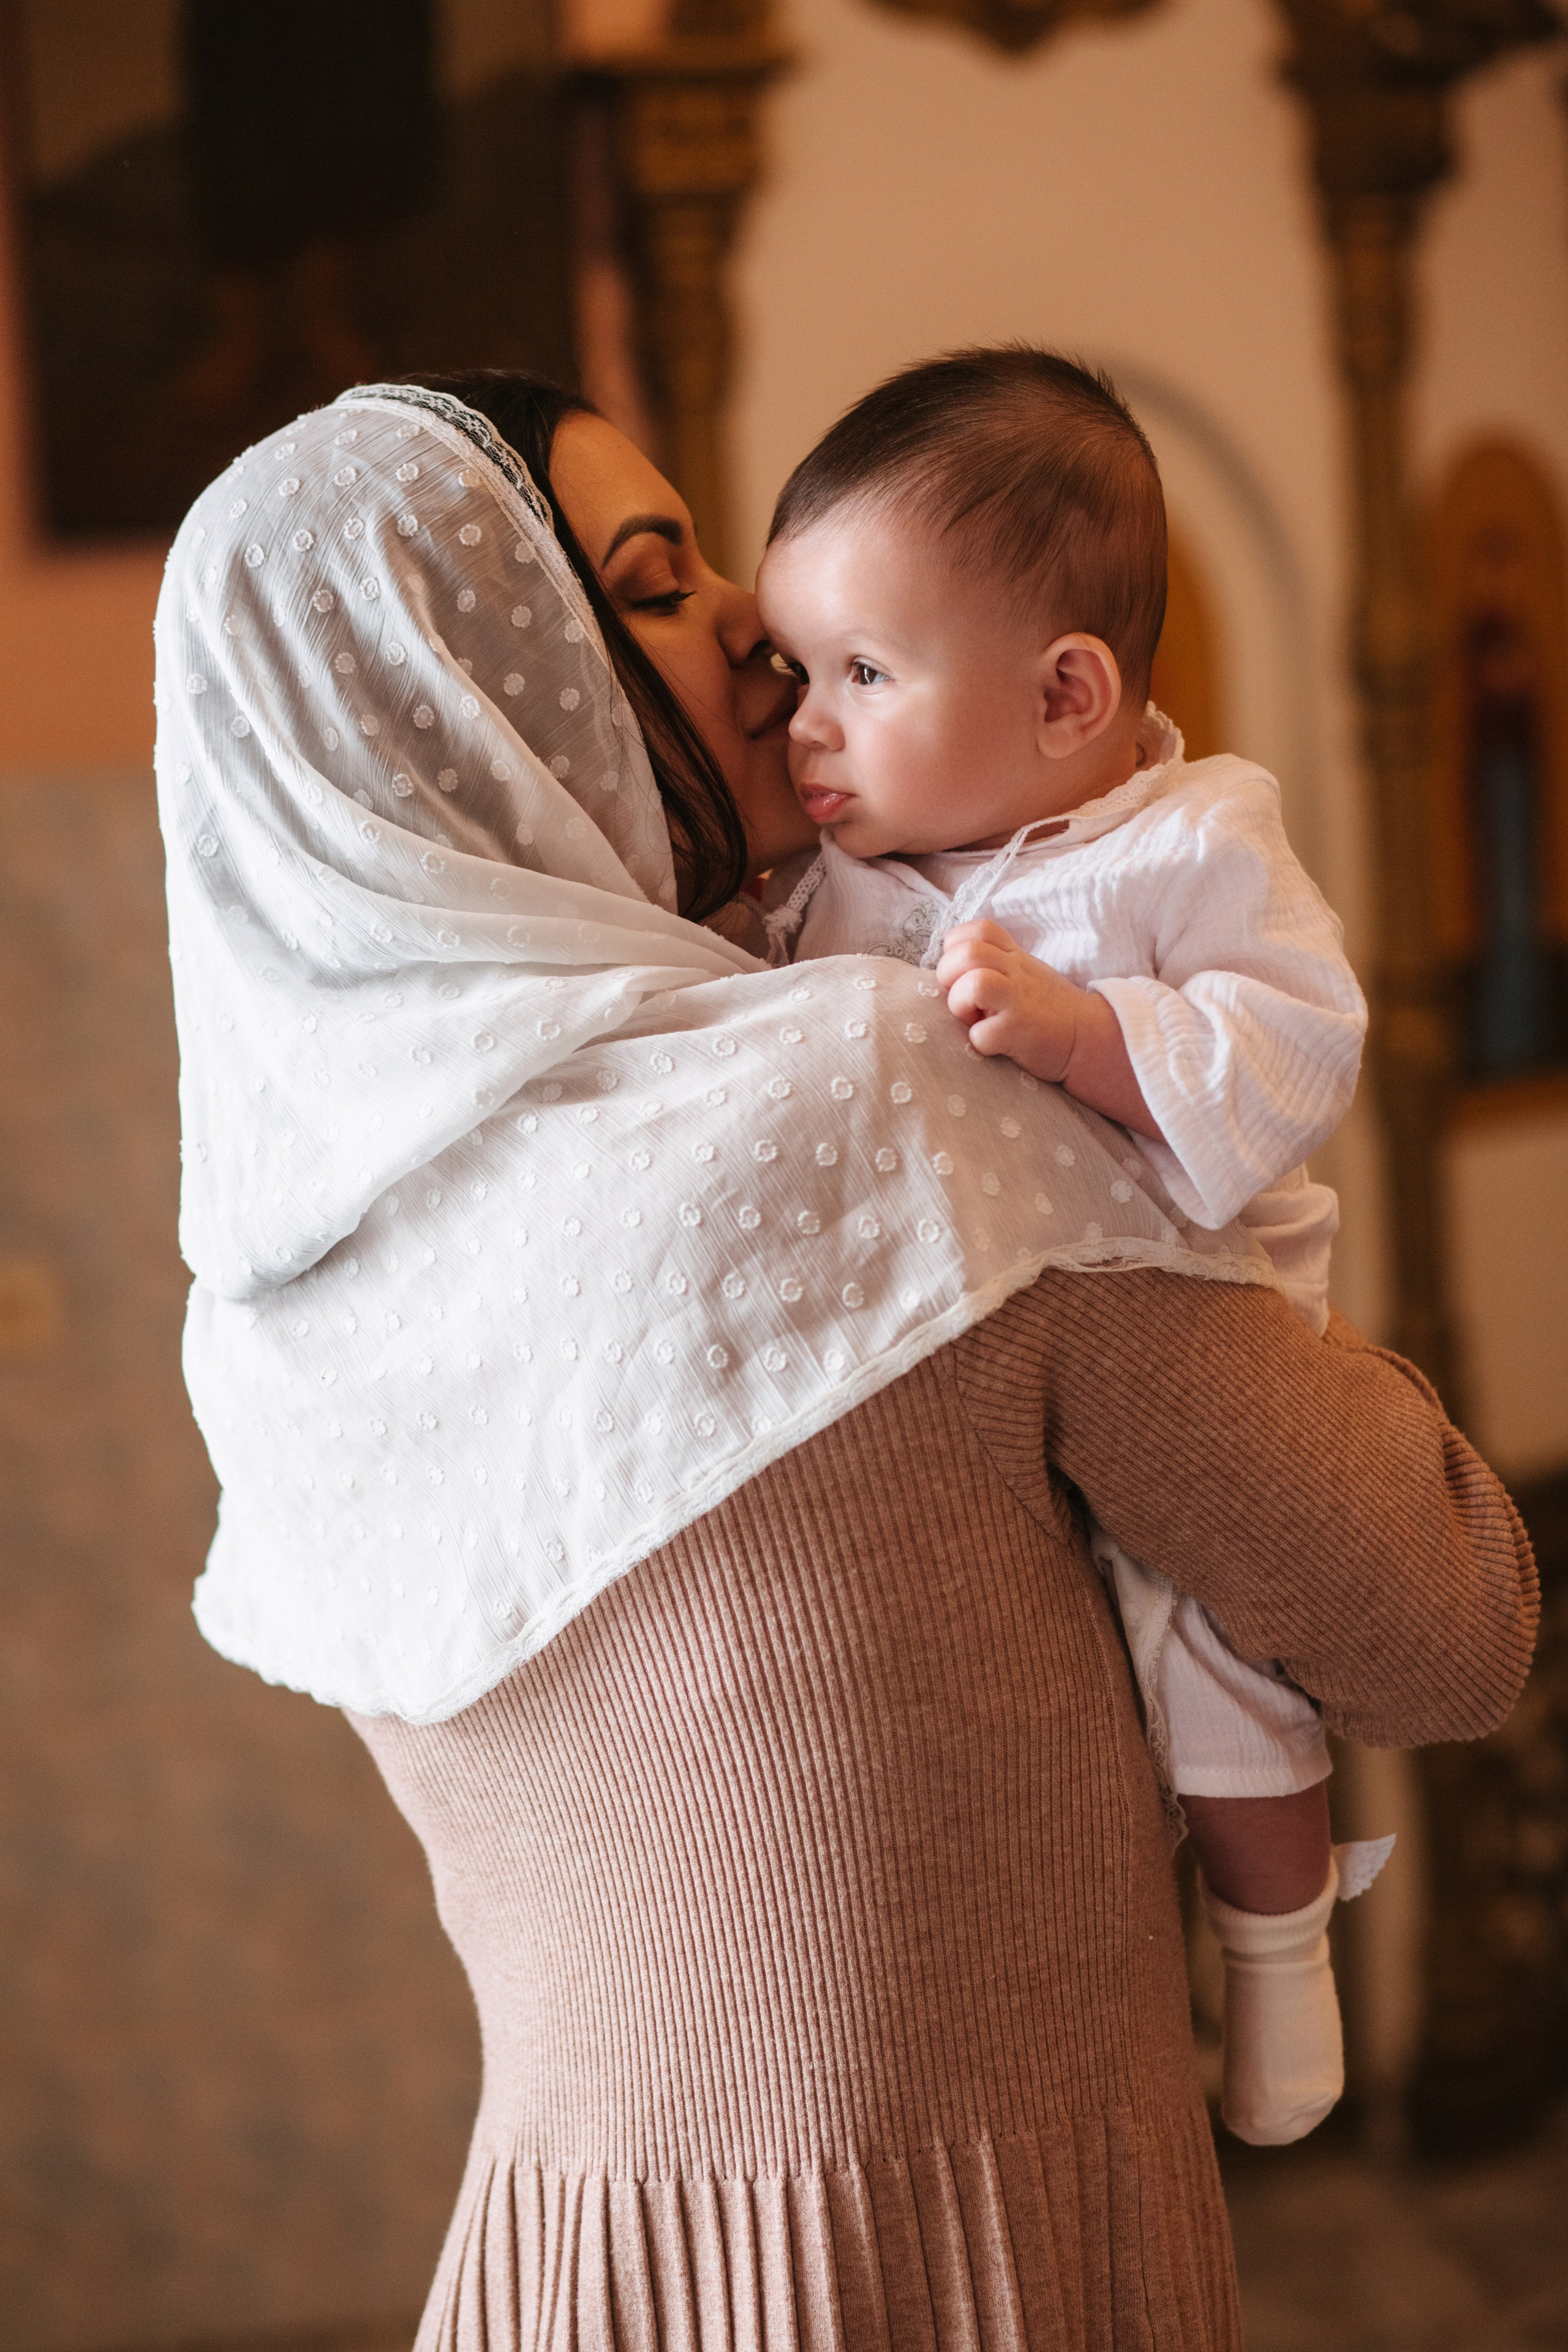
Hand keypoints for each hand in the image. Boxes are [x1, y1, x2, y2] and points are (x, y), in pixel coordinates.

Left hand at [934, 919, 1085, 1082]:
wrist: (1088, 1038)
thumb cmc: (1048, 1008)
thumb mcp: (1025, 972)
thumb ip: (995, 962)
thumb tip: (952, 969)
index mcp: (1013, 956)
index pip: (978, 929)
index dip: (957, 946)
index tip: (962, 971)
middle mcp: (1015, 972)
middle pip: (967, 952)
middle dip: (948, 975)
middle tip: (961, 998)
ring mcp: (1018, 1000)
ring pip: (974, 983)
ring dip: (960, 1003)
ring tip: (973, 1018)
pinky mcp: (1019, 1032)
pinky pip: (982, 1033)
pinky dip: (979, 1041)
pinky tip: (992, 1043)